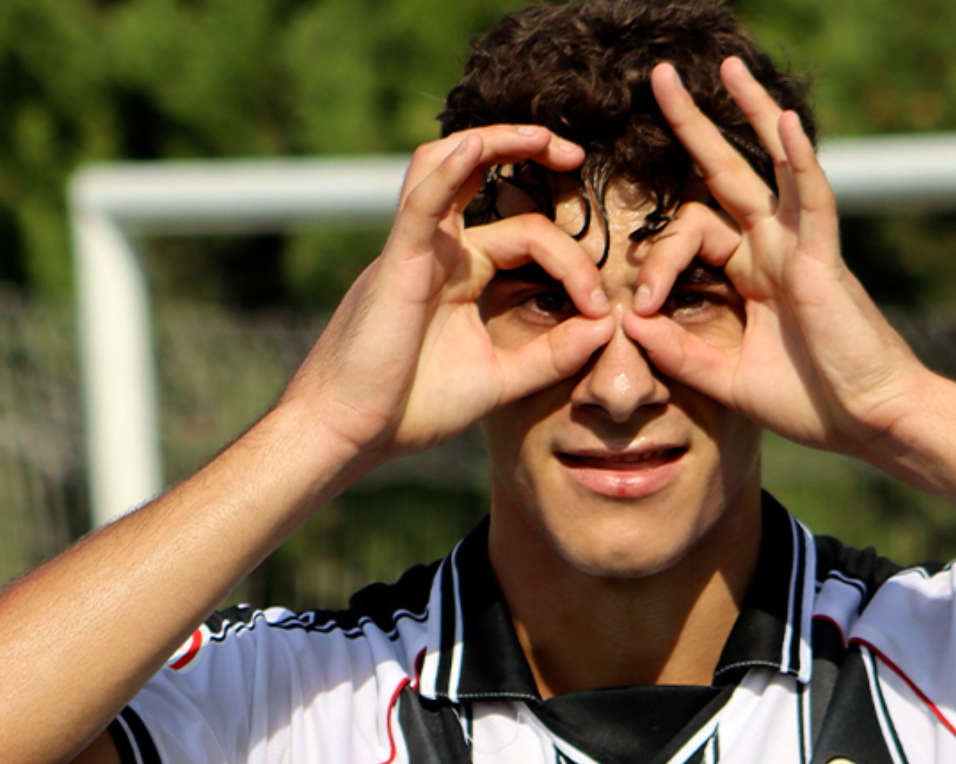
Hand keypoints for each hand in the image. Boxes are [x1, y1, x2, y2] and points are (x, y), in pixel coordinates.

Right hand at [280, 126, 616, 470]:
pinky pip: (420, 203)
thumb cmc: (410, 409)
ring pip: (447, 167)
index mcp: (460, 274)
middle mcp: (437, 251)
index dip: (574, 264)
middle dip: (531, 156)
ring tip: (543, 137)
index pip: (526, 236)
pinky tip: (476, 149)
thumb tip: (606, 325)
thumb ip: (553, 354)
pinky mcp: (396, 264)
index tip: (600, 312)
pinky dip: (447, 171)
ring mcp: (414, 251)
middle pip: (486, 181)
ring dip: (494, 141)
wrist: (349, 434)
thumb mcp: (500, 379)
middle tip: (578, 157)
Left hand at [623, 59, 932, 459]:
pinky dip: (799, 160)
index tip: (638, 308)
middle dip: (694, 125)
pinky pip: (813, 198)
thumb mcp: (727, 379)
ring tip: (727, 67)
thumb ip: (678, 352)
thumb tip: (628, 320)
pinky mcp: (824, 259)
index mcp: (751, 273)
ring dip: (752, 112)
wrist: (870, 423)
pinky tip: (784, 122)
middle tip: (660, 77)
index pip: (692, 232)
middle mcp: (774, 248)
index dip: (656, 260)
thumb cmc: (812, 402)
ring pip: (775, 164)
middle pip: (727, 172)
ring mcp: (801, 247)